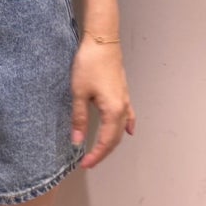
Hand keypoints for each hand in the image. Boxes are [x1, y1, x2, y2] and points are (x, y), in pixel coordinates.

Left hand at [70, 38, 135, 168]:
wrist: (102, 41)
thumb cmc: (89, 65)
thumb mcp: (79, 93)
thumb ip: (79, 118)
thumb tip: (77, 141)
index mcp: (113, 110)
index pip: (106, 141)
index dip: (96, 155)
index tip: (84, 164)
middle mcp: (123, 107)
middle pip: (116, 138)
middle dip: (103, 152)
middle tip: (89, 161)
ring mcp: (125, 99)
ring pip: (121, 128)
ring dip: (112, 141)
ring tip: (101, 151)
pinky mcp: (122, 91)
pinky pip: (128, 114)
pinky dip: (127, 125)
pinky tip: (129, 131)